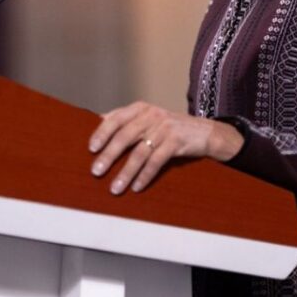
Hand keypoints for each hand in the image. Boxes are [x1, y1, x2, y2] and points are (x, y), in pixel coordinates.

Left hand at [88, 102, 242, 194]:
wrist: (205, 132)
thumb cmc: (170, 128)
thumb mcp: (149, 119)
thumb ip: (127, 121)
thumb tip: (99, 122)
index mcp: (140, 108)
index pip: (116, 118)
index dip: (102, 133)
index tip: (91, 148)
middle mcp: (151, 115)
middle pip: (125, 136)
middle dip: (109, 155)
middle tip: (96, 171)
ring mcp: (165, 128)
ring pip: (140, 152)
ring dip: (125, 172)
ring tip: (115, 188)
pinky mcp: (177, 142)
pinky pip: (156, 161)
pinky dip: (145, 176)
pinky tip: (137, 187)